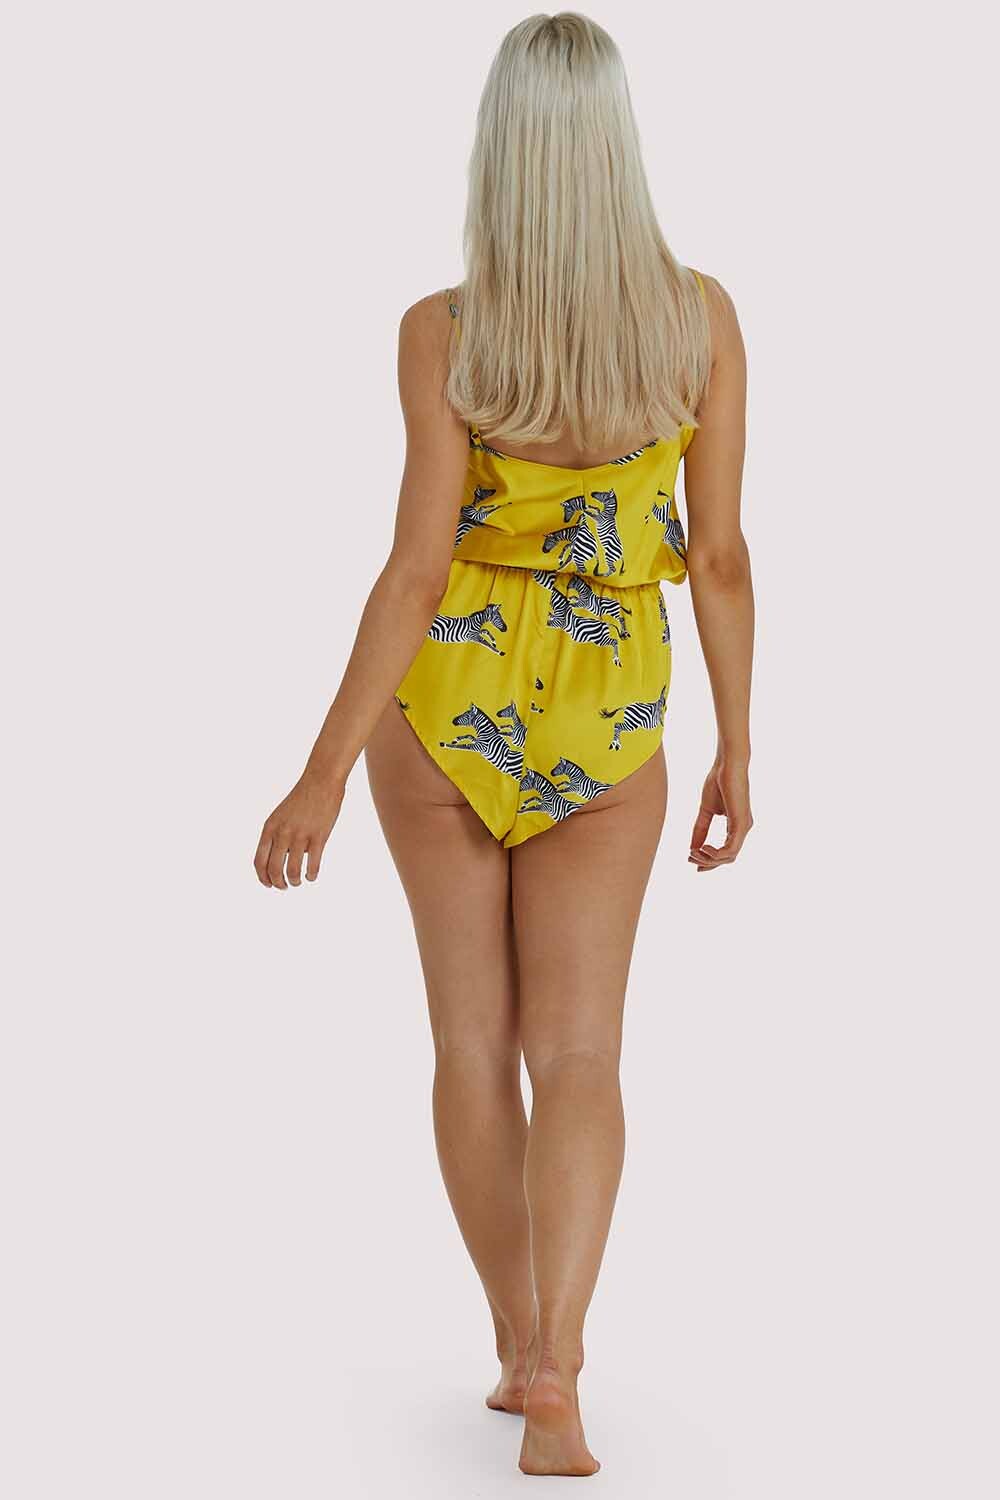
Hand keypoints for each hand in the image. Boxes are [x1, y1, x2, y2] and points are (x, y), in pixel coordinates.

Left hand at [254, 769, 344, 888]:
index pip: (259, 861)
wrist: (320, 781)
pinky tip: (312, 876)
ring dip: (294, 881)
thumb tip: (279, 860)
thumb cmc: (301, 799)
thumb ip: (276, 836)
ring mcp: (300, 835)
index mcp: (269, 828)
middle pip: (273, 869)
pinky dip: (311, 875)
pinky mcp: (319, 837)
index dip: (262, 877)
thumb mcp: (280, 816)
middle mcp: (282, 833)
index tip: (269, 884)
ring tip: (299, 881)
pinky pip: (313, 864)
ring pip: (292, 871)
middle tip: (284, 886)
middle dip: (278, 883)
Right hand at [689, 759, 752, 872]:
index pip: (725, 851)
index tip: (691, 861)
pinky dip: (717, 854)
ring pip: (729, 856)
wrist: (727, 764)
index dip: (709, 860)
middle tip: (689, 859)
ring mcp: (744, 827)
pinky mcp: (741, 823)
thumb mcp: (705, 810)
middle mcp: (743, 829)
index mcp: (736, 826)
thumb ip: (700, 829)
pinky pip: (731, 848)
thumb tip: (692, 847)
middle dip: (707, 862)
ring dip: (709, 859)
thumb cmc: (718, 782)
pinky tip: (703, 849)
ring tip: (693, 853)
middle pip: (727, 858)